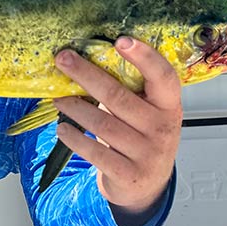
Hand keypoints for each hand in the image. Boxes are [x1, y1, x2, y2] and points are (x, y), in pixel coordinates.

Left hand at [52, 37, 182, 225]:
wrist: (147, 186)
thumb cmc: (142, 137)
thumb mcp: (147, 113)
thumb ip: (129, 91)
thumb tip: (87, 60)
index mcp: (168, 105)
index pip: (163, 76)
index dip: (144, 57)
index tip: (120, 40)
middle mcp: (161, 128)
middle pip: (119, 96)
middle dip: (87, 74)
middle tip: (64, 59)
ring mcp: (146, 153)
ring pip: (103, 123)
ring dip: (75, 107)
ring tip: (58, 98)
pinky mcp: (128, 174)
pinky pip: (95, 152)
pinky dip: (75, 138)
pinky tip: (62, 128)